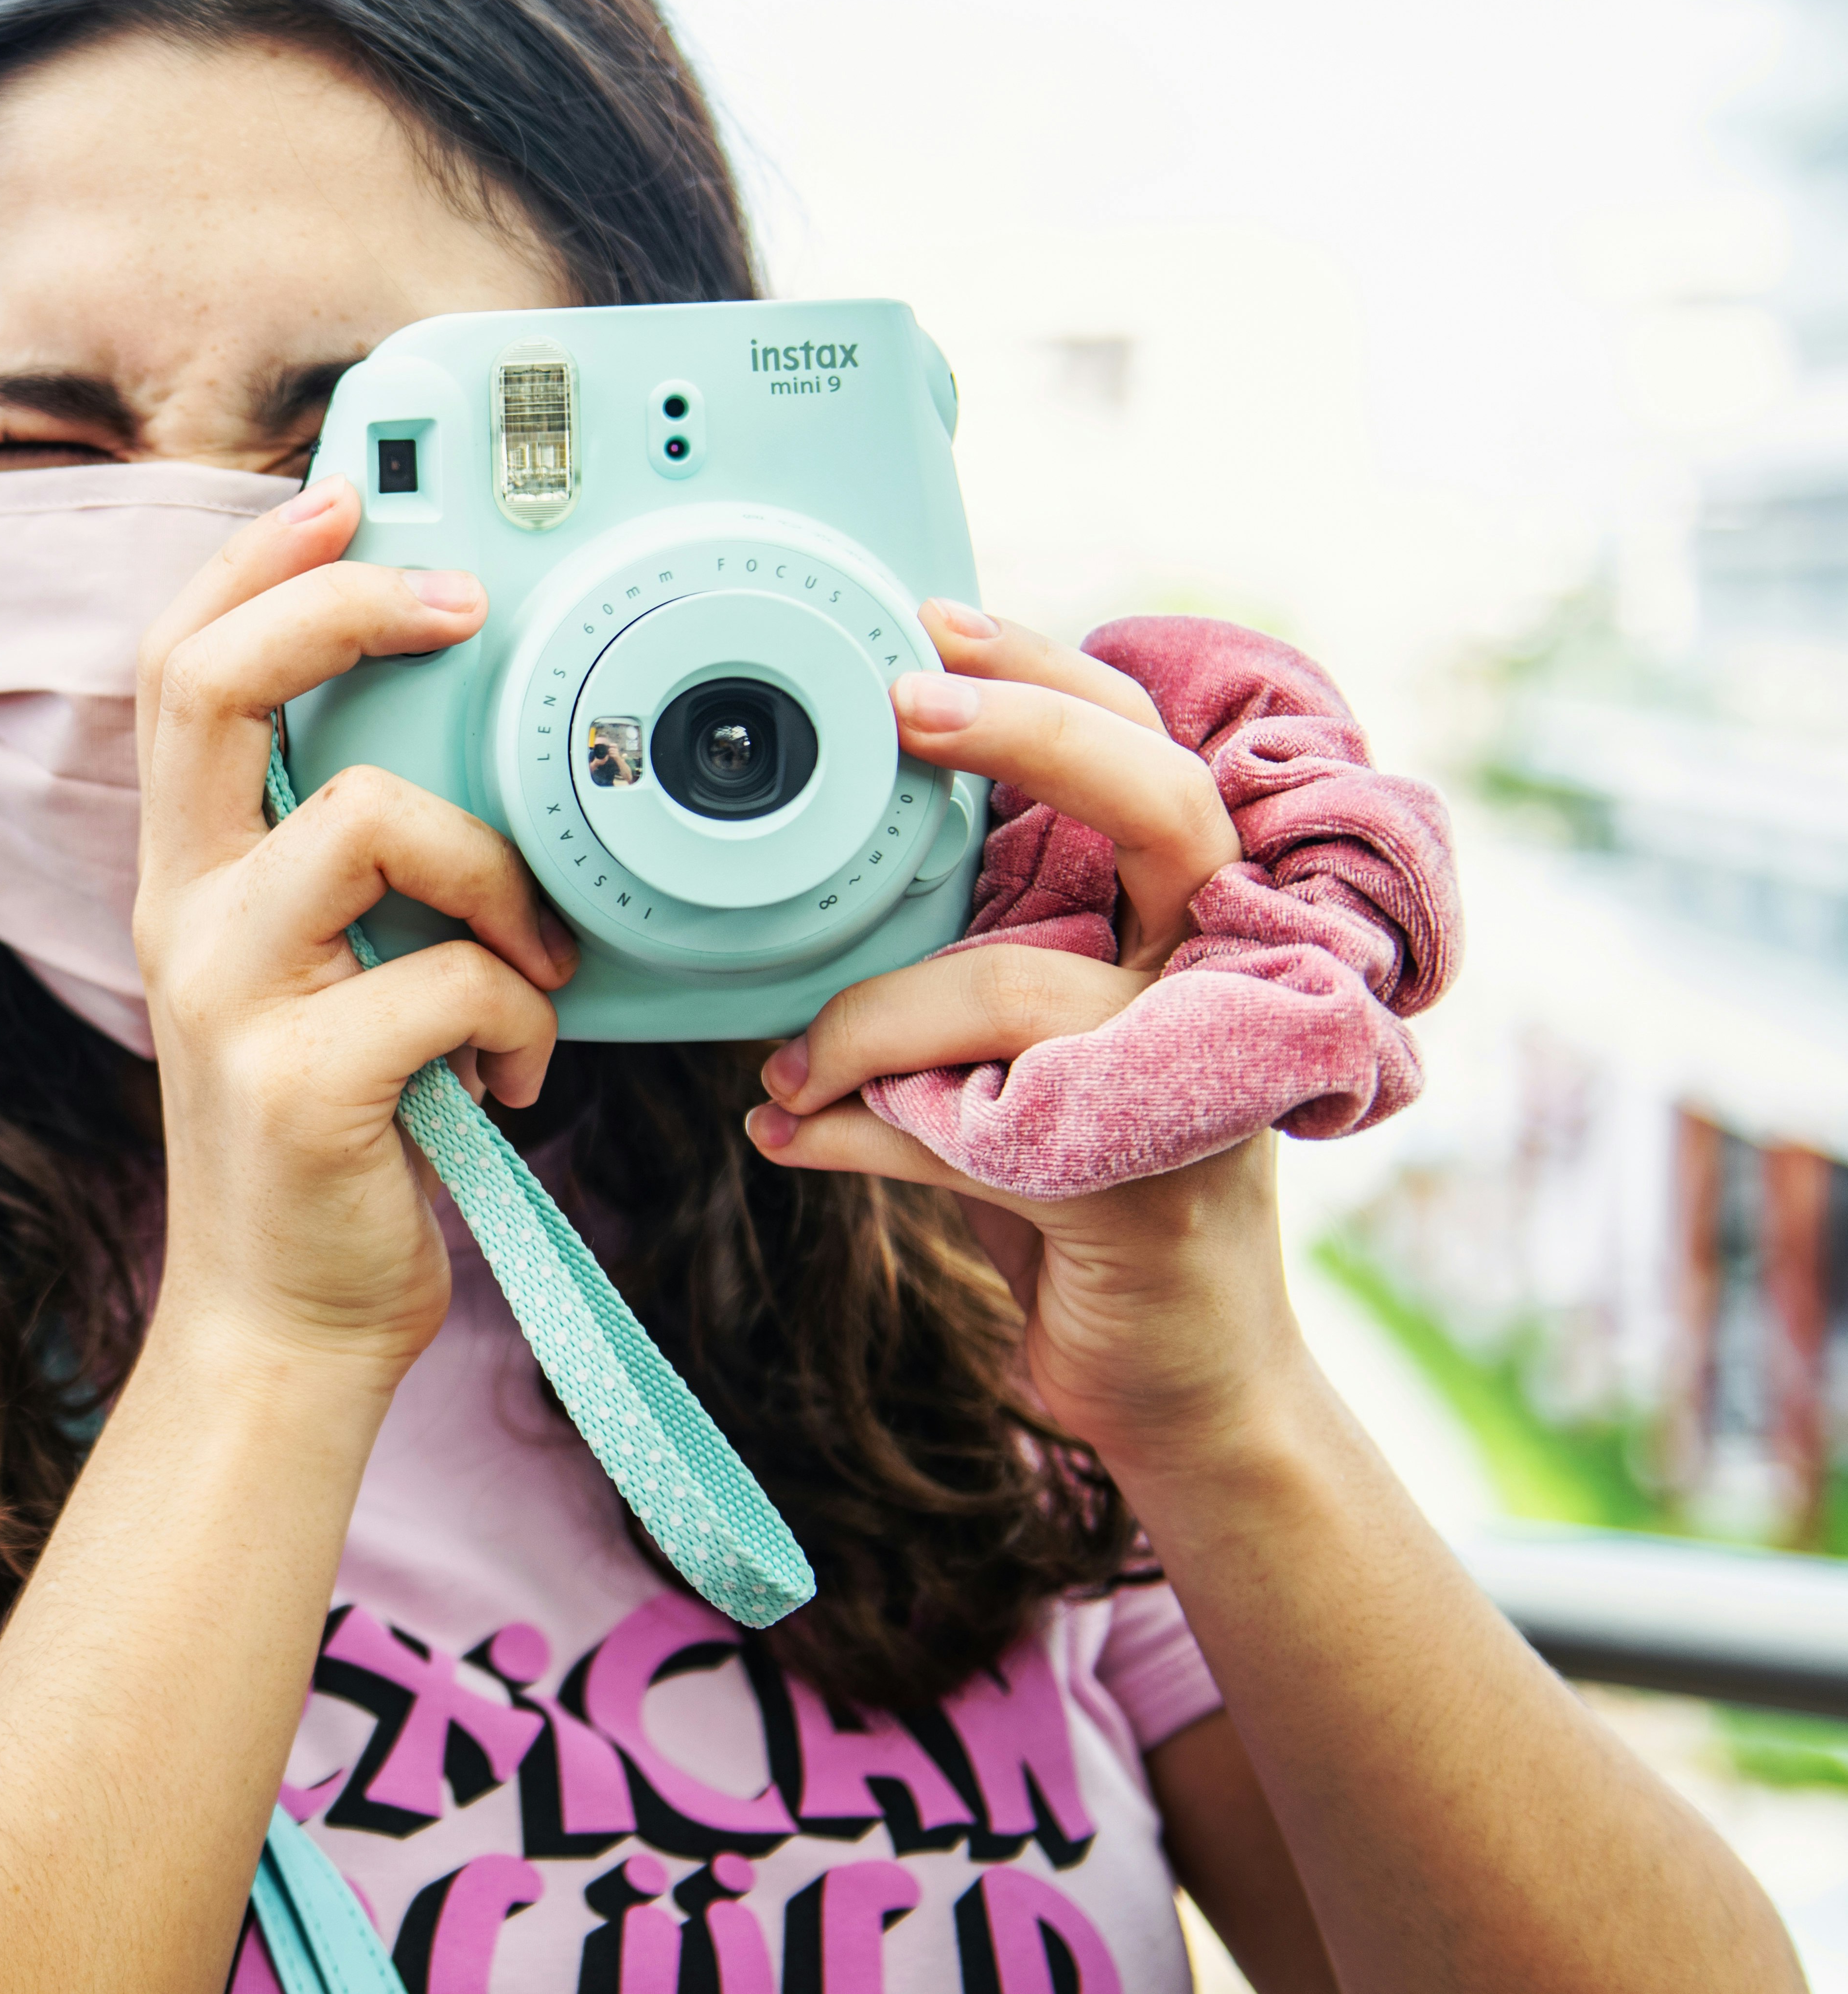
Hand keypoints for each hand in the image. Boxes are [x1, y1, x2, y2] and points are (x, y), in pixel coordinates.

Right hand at [132, 475, 576, 1387]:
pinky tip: (515, 1081)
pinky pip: (451, 982)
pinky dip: (522, 1025)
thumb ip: (344, 876)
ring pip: (373, 821)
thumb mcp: (313, 978)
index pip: (177, 669)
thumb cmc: (334, 1142)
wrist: (284, 1324)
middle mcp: (185, 915)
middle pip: (218, 688)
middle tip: (460, 604)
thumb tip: (460, 765)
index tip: (338, 502)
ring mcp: (228, 994)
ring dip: (497, 880)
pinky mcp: (298, 1079)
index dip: (253, 568)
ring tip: (534, 968)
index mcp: (190, 877)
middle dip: (345, 608)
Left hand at [740, 602, 1286, 1468]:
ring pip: (1014, 987)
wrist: (1163, 1375)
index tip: (933, 624)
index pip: (1145, 754)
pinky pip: (966, 1121)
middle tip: (902, 707)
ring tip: (782, 1073)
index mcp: (1185, 925)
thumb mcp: (1004, 1048)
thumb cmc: (1075, 1191)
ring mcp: (1194, 1076)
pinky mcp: (1141, 1178)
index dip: (1049, 680)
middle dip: (1027, 738)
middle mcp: (1218, 976)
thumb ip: (956, 960)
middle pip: (1158, 803)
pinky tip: (789, 1136)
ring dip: (862, 1025)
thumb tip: (812, 888)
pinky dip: (856, 1130)